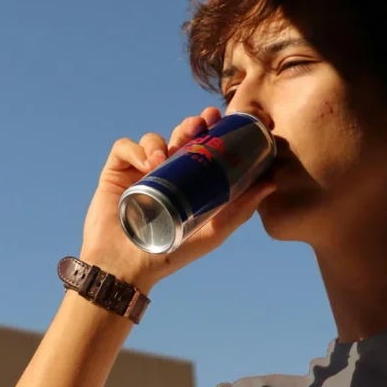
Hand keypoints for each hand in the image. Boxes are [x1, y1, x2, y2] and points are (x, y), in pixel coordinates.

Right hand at [80, 106, 276, 290]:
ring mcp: (139, 171)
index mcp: (187, 180)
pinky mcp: (115, 173)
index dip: (209, 128)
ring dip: (160, 141)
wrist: (129, 268)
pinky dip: (136, 149)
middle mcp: (165, 172)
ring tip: (164, 158)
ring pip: (152, 139)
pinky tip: (147, 163)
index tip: (218, 118)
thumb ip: (240, 210)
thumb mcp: (214, 232)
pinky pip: (124, 148)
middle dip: (190, 125)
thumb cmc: (172, 254)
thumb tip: (272, 182)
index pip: (199, 147)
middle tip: (200, 125)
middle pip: (178, 136)